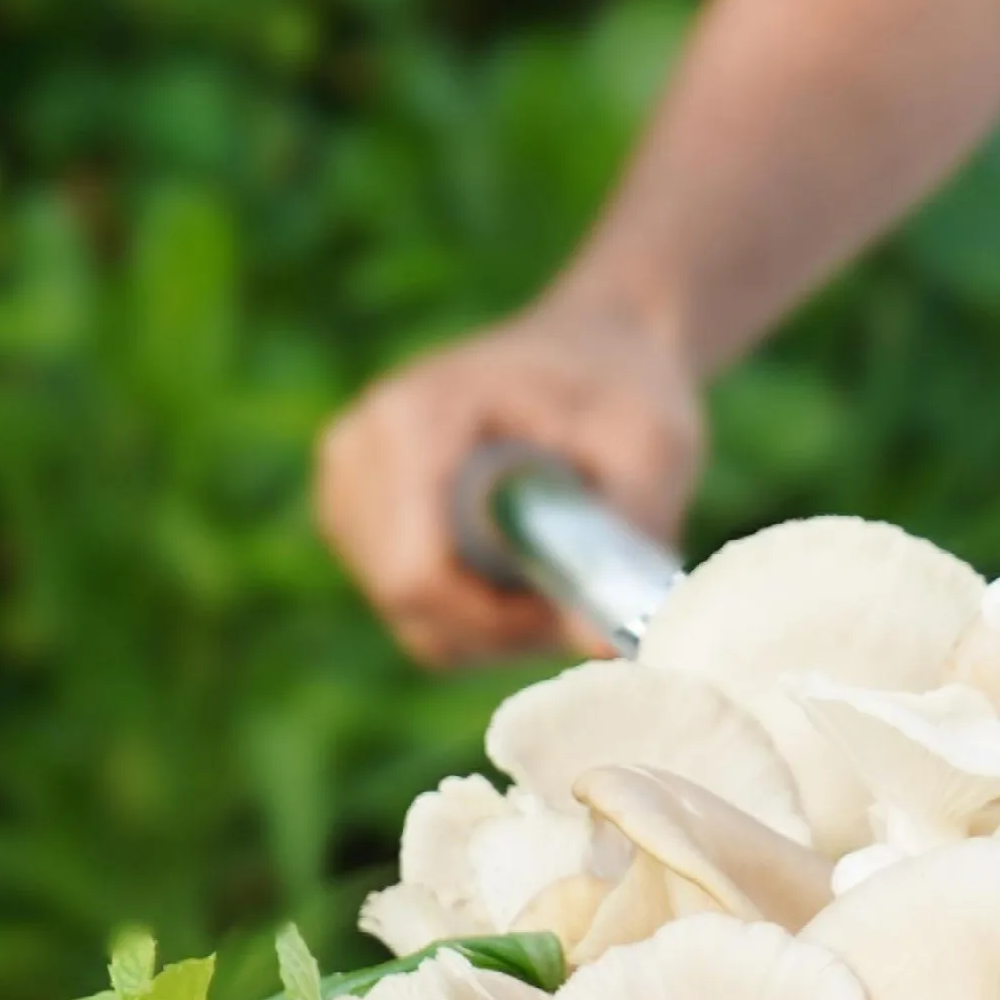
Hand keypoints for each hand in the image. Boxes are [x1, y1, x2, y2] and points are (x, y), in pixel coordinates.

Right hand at [314, 297, 703, 666]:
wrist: (596, 351)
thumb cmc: (628, 391)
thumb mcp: (653, 451)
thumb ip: (625, 545)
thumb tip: (606, 648)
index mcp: (414, 417)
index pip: (416, 573)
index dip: (503, 618)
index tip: (578, 601)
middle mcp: (359, 451)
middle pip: (412, 605)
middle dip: (509, 626)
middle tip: (586, 587)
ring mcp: (347, 490)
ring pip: (417, 624)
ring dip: (502, 628)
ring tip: (566, 566)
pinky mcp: (359, 526)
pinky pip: (417, 618)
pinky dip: (482, 621)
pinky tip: (531, 571)